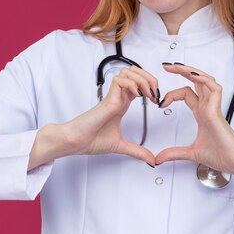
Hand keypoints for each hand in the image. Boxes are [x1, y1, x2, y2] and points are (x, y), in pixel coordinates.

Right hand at [29, 66, 158, 168]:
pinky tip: (137, 96)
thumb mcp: (120, 146)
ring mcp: (113, 96)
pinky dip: (131, 84)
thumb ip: (137, 151)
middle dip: (150, 78)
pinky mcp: (107, 99)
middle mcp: (118, 97)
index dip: (151, 87)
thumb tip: (151, 160)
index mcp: (121, 104)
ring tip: (147, 94)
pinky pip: (119, 81)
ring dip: (142, 79)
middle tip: (155, 93)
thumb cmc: (91, 140)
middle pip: (135, 73)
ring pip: (128, 72)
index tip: (157, 101)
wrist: (75, 142)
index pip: (139, 84)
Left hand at [155, 63, 233, 174]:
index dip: (172, 94)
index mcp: (202, 113)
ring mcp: (213, 107)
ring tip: (177, 66)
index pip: (187, 93)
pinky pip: (214, 88)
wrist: (233, 162)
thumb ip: (174, 153)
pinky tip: (193, 75)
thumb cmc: (220, 155)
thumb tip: (159, 158)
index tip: (161, 103)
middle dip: (181, 71)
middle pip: (195, 81)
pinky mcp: (217, 110)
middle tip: (166, 66)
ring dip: (191, 71)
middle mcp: (207, 107)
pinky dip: (204, 79)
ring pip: (204, 80)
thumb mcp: (190, 153)